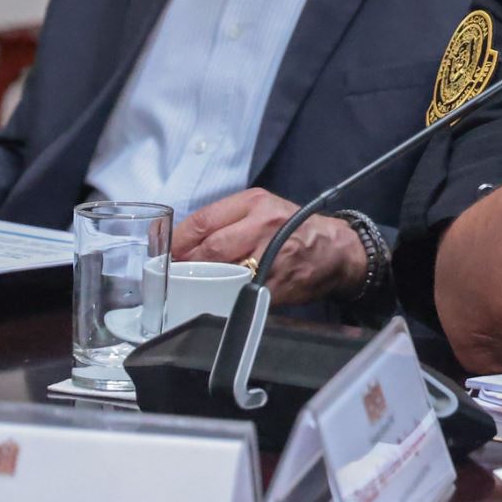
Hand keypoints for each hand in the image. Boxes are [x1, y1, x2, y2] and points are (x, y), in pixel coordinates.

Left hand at [173, 187, 365, 305]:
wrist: (336, 249)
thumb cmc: (293, 228)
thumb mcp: (262, 209)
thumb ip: (226, 219)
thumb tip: (182, 242)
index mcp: (255, 203)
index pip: (203, 221)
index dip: (178, 241)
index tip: (165, 255)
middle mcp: (265, 225)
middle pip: (211, 248)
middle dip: (188, 265)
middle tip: (177, 275)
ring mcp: (274, 255)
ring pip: (223, 273)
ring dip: (203, 283)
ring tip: (194, 287)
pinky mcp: (280, 283)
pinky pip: (242, 294)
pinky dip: (226, 299)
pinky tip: (221, 299)